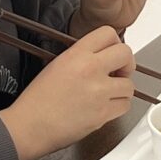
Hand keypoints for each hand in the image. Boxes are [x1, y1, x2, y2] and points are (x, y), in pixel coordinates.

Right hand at [0, 26, 135, 159]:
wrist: (30, 126)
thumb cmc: (37, 100)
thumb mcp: (56, 65)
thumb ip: (80, 57)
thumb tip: (100, 56)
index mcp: (76, 55)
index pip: (108, 33)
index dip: (115, 43)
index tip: (113, 53)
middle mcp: (90, 70)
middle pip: (126, 54)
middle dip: (126, 63)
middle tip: (119, 71)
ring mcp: (99, 92)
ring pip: (129, 85)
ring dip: (121, 89)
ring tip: (109, 93)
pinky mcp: (103, 114)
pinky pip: (125, 106)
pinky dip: (118, 106)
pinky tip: (106, 106)